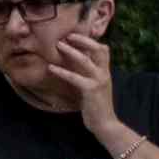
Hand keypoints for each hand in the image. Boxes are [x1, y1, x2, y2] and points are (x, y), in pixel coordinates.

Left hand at [39, 1, 136, 140]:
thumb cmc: (97, 106)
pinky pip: (75, 77)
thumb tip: (77, 67)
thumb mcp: (96, 87)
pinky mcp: (91, 90)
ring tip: (58, 45)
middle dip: (83, 40)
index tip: (76, 36)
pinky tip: (51, 68)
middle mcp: (105, 73)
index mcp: (106, 72)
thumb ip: (90, 76)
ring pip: (86, 60)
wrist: (105, 123)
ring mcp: (99, 81)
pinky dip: (62, 71)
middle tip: (67, 35)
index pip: (103, 50)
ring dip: (71, 51)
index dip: (91, 41)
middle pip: (98, 49)